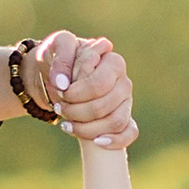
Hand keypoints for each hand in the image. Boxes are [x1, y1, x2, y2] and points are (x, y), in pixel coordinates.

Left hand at [40, 31, 136, 148]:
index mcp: (114, 62)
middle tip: (58, 108)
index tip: (60, 90)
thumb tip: (63, 83)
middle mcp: (124, 82)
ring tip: (66, 124)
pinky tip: (97, 142)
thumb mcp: (58, 45)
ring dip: (87, 128)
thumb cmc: (62, 57)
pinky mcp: (125, 117)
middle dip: (76, 111)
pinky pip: (129, 133)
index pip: (98, 85)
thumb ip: (62, 59)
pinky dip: (115, 140)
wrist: (62, 74)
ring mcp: (126, 101)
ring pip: (115, 122)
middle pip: (104, 106)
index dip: (76, 93)